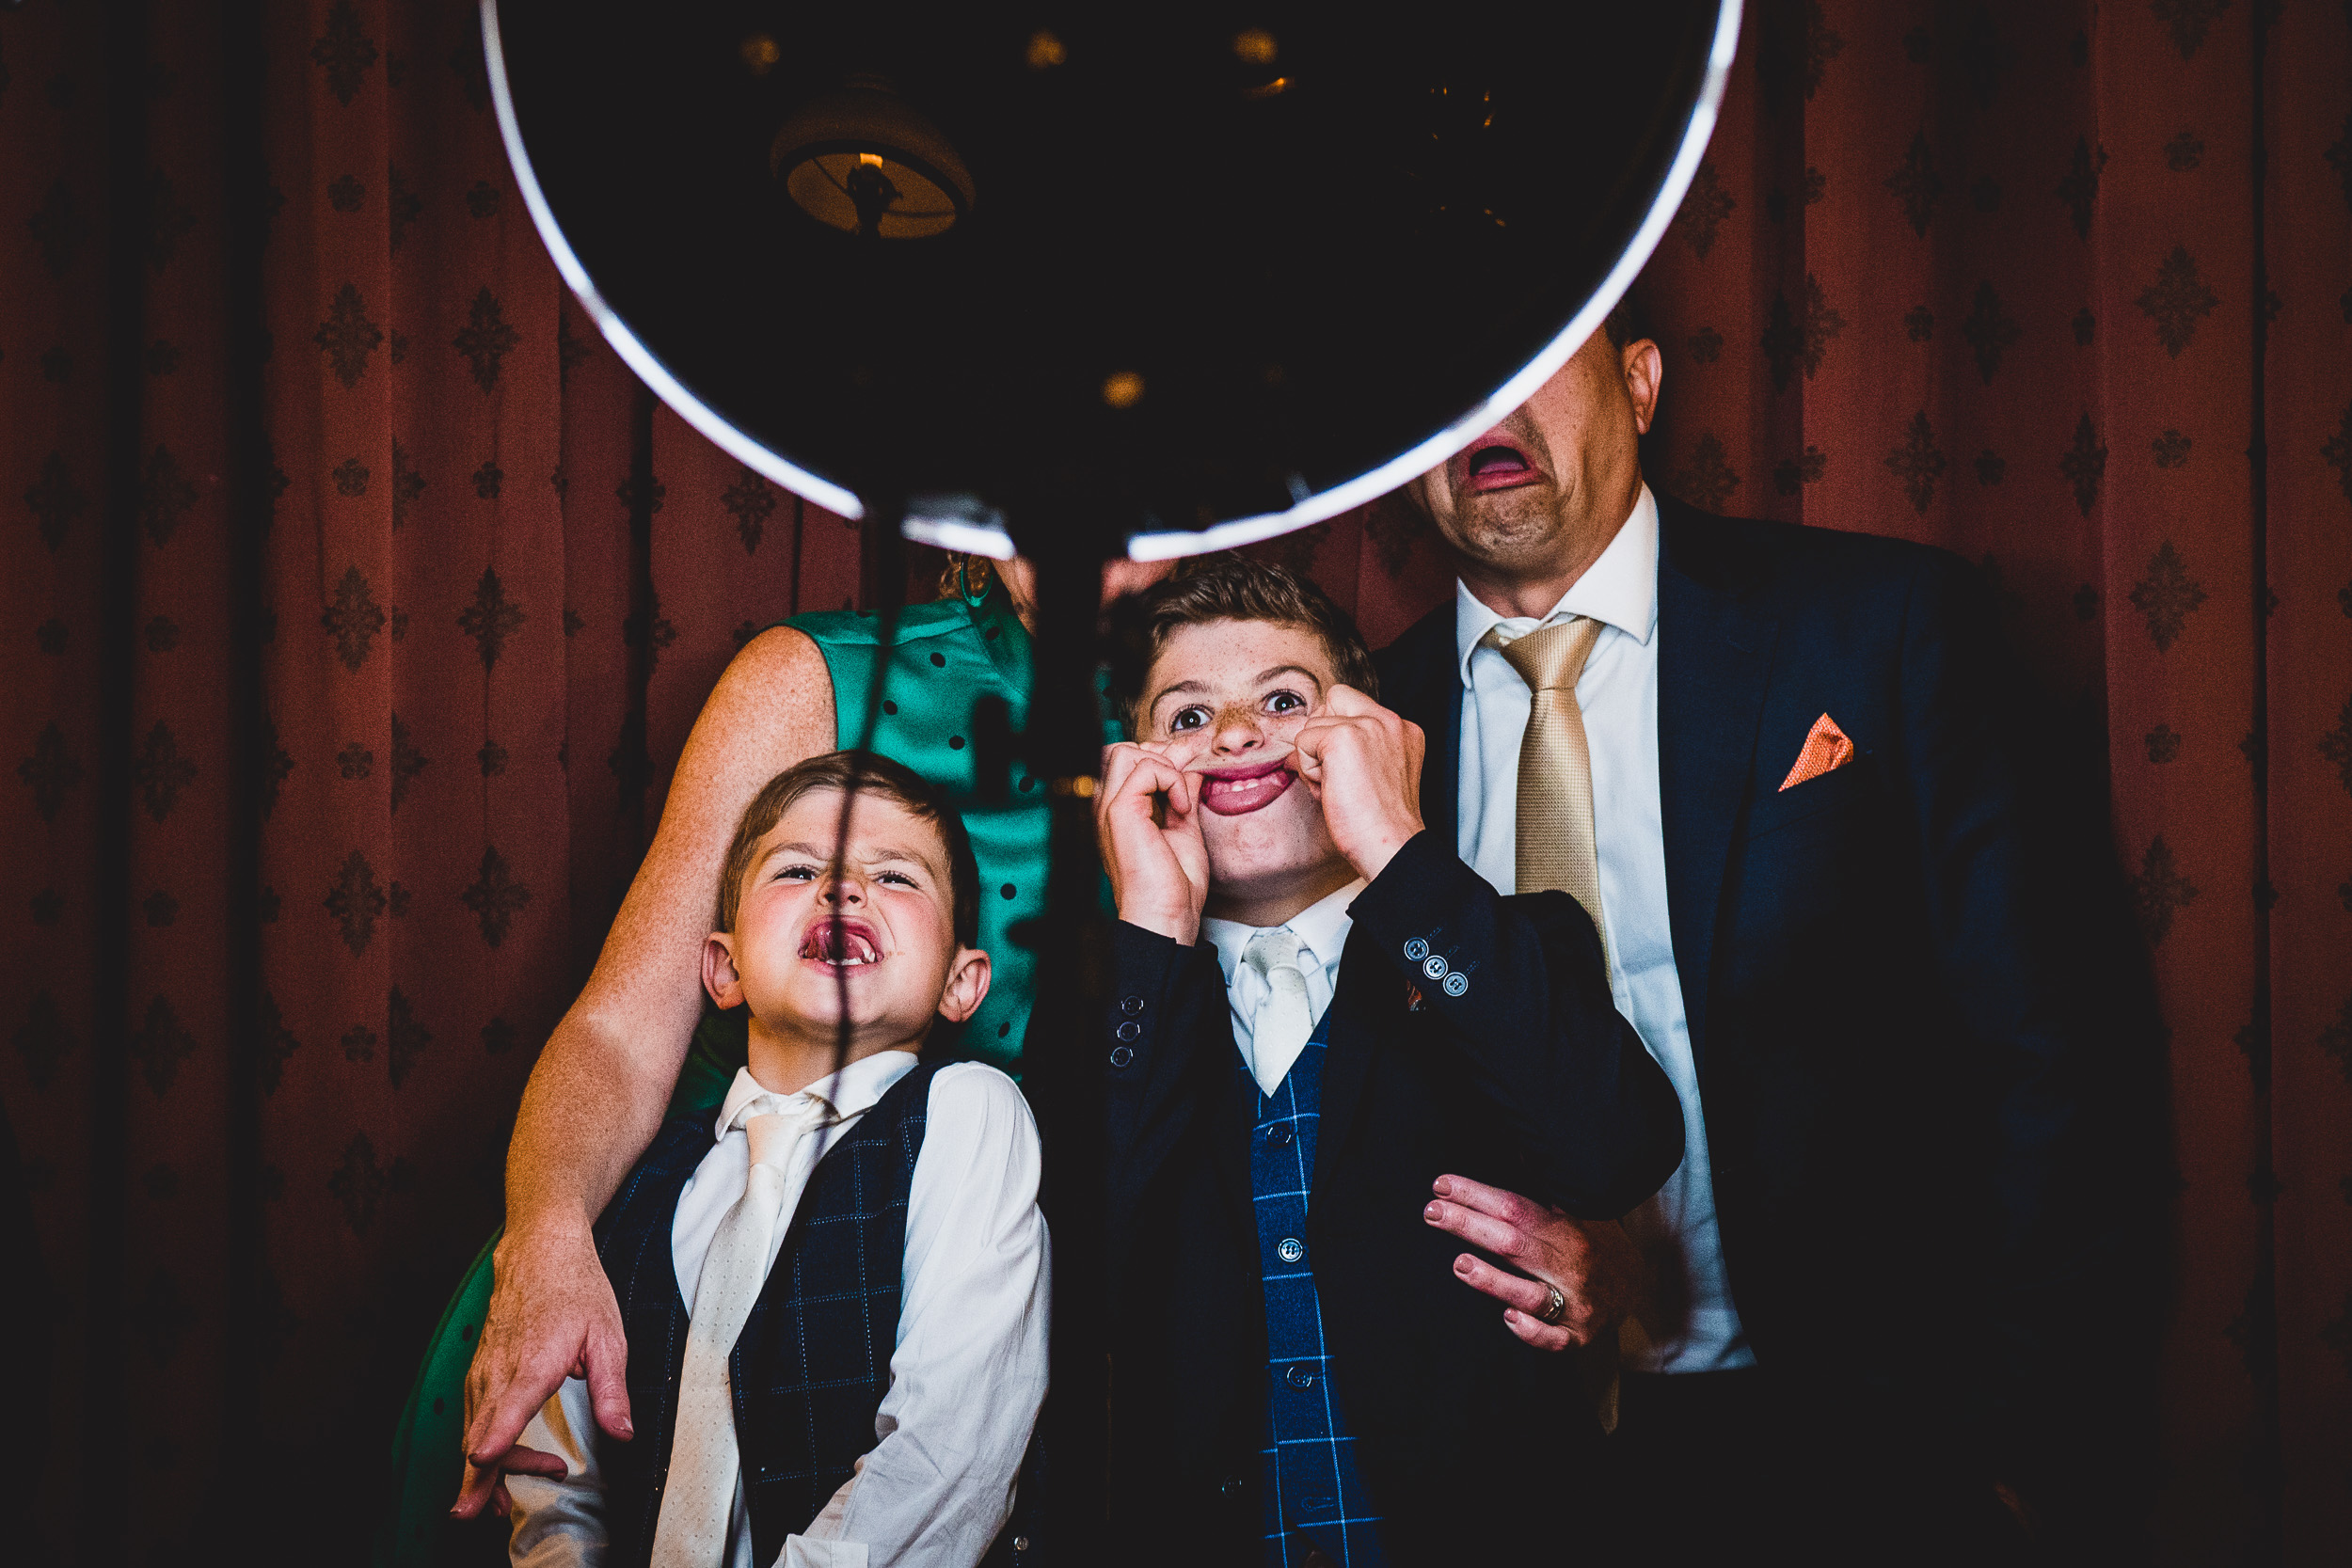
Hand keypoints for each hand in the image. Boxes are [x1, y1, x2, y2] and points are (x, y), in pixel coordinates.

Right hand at [450, 1223, 631, 1518]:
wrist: (539, 1252)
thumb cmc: (577, 1290)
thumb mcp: (609, 1336)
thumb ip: (612, 1390)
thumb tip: (622, 1433)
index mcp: (534, 1363)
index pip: (509, 1406)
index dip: (495, 1437)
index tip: (483, 1460)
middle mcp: (499, 1371)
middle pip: (479, 1433)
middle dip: (478, 1479)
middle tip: (483, 1514)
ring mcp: (483, 1373)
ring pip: (470, 1431)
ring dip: (482, 1470)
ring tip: (498, 1506)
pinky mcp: (478, 1374)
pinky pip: (472, 1419)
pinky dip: (479, 1447)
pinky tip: (491, 1467)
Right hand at [1096, 740, 1211, 944]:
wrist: (1167, 915)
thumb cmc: (1173, 884)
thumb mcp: (1183, 827)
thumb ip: (1182, 794)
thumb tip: (1192, 766)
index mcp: (1118, 811)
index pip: (1129, 759)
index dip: (1162, 758)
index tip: (1190, 773)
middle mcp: (1106, 806)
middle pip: (1122, 748)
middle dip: (1160, 755)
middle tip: (1185, 783)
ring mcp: (1108, 807)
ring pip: (1126, 751)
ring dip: (1164, 767)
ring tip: (1180, 800)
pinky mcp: (1120, 811)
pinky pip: (1146, 768)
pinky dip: (1172, 781)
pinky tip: (1181, 809)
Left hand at [1292, 685, 1423, 882]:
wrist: (1389, 845)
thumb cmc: (1379, 824)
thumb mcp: (1374, 776)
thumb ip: (1351, 750)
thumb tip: (1300, 747)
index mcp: (1403, 729)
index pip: (1354, 705)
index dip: (1337, 732)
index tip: (1345, 769)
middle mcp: (1390, 720)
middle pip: (1333, 699)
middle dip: (1323, 735)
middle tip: (1337, 776)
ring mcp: (1368, 725)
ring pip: (1313, 724)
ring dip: (1314, 759)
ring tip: (1339, 789)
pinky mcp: (1343, 737)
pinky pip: (1302, 742)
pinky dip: (1308, 771)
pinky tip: (1332, 791)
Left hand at [1422, 1173, 1649, 1350]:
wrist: (1640, 1287)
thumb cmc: (1594, 1242)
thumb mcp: (1576, 1209)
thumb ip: (1544, 1187)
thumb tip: (1514, 1144)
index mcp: (1564, 1229)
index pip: (1515, 1207)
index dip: (1476, 1194)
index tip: (1441, 1184)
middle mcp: (1569, 1263)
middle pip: (1515, 1243)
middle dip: (1470, 1226)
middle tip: (1432, 1212)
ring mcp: (1575, 1302)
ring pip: (1532, 1293)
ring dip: (1494, 1280)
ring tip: (1460, 1264)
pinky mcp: (1578, 1335)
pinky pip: (1555, 1339)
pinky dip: (1533, 1331)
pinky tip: (1509, 1319)